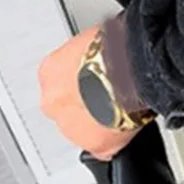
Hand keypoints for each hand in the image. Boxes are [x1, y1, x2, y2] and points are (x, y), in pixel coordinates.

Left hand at [39, 25, 140, 160]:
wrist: (133, 64)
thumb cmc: (117, 44)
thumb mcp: (95, 38)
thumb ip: (90, 54)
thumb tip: (102, 52)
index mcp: (51, 71)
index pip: (64, 80)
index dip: (84, 79)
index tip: (98, 76)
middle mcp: (54, 103)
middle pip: (70, 107)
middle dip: (88, 102)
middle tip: (112, 92)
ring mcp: (72, 127)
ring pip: (86, 129)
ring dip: (101, 121)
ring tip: (125, 104)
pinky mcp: (96, 144)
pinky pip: (108, 145)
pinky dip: (118, 138)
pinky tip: (131, 120)